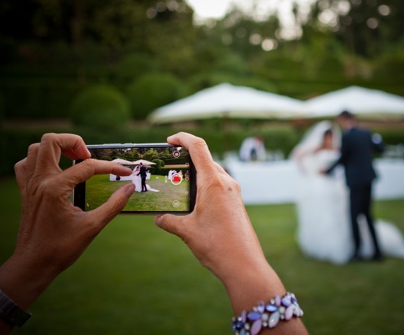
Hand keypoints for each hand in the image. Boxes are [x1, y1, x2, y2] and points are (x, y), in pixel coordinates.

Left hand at [0, 134, 134, 325]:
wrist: (33, 264)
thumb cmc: (61, 248)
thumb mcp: (93, 226)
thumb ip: (114, 204)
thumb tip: (130, 188)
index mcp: (56, 189)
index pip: (87, 166)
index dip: (110, 167)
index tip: (125, 173)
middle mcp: (39, 181)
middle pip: (51, 141)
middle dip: (74, 142)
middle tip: (88, 157)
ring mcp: (29, 185)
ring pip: (36, 149)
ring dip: (56, 148)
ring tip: (74, 160)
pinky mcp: (25, 191)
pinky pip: (26, 164)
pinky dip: (39, 160)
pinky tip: (54, 170)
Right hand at [155, 133, 284, 308]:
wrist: (244, 264)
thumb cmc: (217, 246)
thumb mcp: (186, 232)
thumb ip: (169, 221)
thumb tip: (159, 218)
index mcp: (213, 183)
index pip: (198, 147)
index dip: (183, 138)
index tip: (170, 140)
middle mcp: (226, 183)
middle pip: (205, 159)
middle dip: (186, 158)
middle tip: (168, 166)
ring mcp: (233, 192)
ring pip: (212, 173)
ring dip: (196, 173)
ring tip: (178, 185)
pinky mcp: (236, 202)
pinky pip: (218, 185)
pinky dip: (204, 185)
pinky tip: (193, 201)